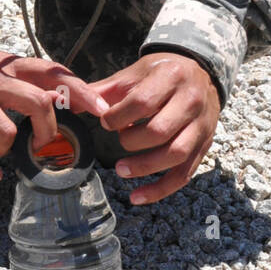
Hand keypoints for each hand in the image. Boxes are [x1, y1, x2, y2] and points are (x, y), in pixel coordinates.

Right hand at [0, 14, 109, 182]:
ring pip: (6, 130)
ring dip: (9, 149)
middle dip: (48, 130)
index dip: (79, 89)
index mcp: (5, 65)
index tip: (101, 108)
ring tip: (1, 153)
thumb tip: (53, 93)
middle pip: (37, 102)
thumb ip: (17, 76)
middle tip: (45, 145)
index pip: (50, 71)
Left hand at [88, 52, 219, 204]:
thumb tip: (67, 103)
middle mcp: (190, 101)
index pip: (143, 102)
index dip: (118, 116)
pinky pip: (184, 174)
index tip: (106, 121)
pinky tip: (137, 197)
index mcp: (171, 77)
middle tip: (118, 139)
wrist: (201, 73)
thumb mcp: (135, 73)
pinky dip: (160, 189)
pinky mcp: (204, 146)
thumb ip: (103, 90)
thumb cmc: (163, 73)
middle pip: (159, 131)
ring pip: (175, 154)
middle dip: (131, 141)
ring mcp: (201, 126)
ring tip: (121, 169)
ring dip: (144, 167)